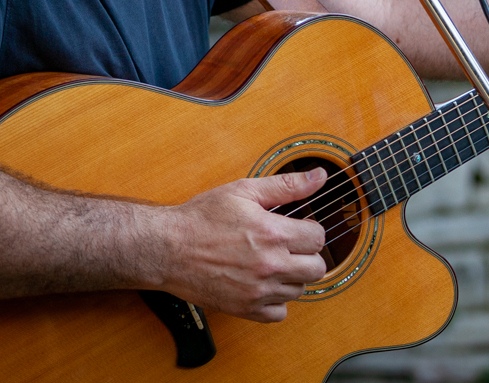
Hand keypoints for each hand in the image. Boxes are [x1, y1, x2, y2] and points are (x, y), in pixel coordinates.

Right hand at [148, 168, 327, 322]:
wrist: (169, 248)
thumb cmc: (203, 217)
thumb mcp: (245, 190)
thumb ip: (287, 185)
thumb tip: (319, 176)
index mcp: (273, 233)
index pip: (318, 237)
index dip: (310, 229)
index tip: (297, 227)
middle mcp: (270, 265)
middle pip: (317, 268)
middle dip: (307, 253)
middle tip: (289, 244)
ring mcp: (258, 291)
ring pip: (300, 290)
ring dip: (292, 275)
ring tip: (273, 260)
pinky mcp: (245, 309)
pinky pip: (279, 313)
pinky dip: (276, 300)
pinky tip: (264, 282)